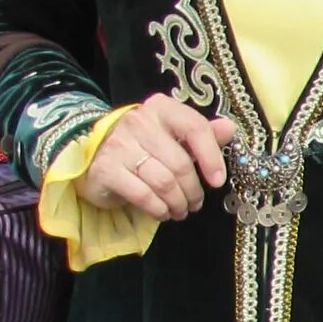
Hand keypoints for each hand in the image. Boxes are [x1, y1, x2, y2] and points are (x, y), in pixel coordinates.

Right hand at [77, 95, 235, 221]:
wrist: (92, 154)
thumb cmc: (141, 146)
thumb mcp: (171, 135)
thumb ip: (201, 134)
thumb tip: (229, 129)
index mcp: (160, 109)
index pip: (194, 127)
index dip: (211, 157)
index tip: (218, 181)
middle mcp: (139, 122)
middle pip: (180, 163)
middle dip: (193, 190)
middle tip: (195, 203)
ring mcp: (119, 145)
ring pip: (164, 182)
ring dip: (178, 203)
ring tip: (181, 210)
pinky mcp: (106, 170)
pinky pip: (143, 195)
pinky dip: (159, 209)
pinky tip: (163, 212)